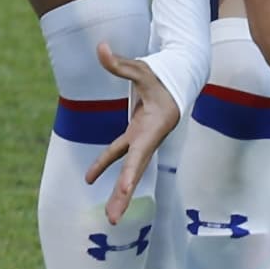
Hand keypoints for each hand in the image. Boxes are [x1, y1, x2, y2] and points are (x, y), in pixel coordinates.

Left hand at [85, 44, 180, 224]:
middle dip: (124, 196)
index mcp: (152, 128)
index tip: (124, 191)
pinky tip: (90, 179)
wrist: (179, 79)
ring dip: (119, 192)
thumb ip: (119, 63)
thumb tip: (99, 48)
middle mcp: (148, 140)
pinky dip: (104, 164)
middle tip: (113, 221)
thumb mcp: (141, 68)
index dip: (130, 173)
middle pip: (134, 173)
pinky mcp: (135, 136)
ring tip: (110, 217)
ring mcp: (142, 140)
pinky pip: (118, 154)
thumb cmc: (161, 74)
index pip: (138, 154)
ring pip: (128, 170)